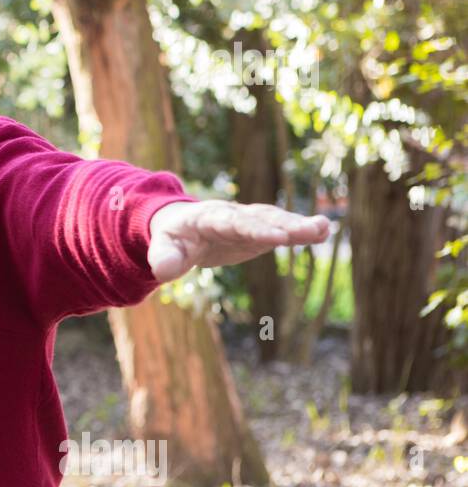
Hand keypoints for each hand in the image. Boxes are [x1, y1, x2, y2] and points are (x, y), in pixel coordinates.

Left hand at [148, 200, 330, 282]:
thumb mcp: (162, 249)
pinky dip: (301, 230)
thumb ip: (163, 259)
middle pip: (260, 218)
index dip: (255, 229)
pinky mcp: (259, 230)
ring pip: (275, 220)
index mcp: (207, 218)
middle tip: (311, 230)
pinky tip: (324, 231)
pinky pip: (282, 228)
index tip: (278, 238)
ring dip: (299, 225)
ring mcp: (248, 221)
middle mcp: (232, 214)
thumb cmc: (172, 240)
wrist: (181, 228)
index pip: (233, 223)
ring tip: (324, 228)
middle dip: (285, 224)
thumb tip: (164, 271)